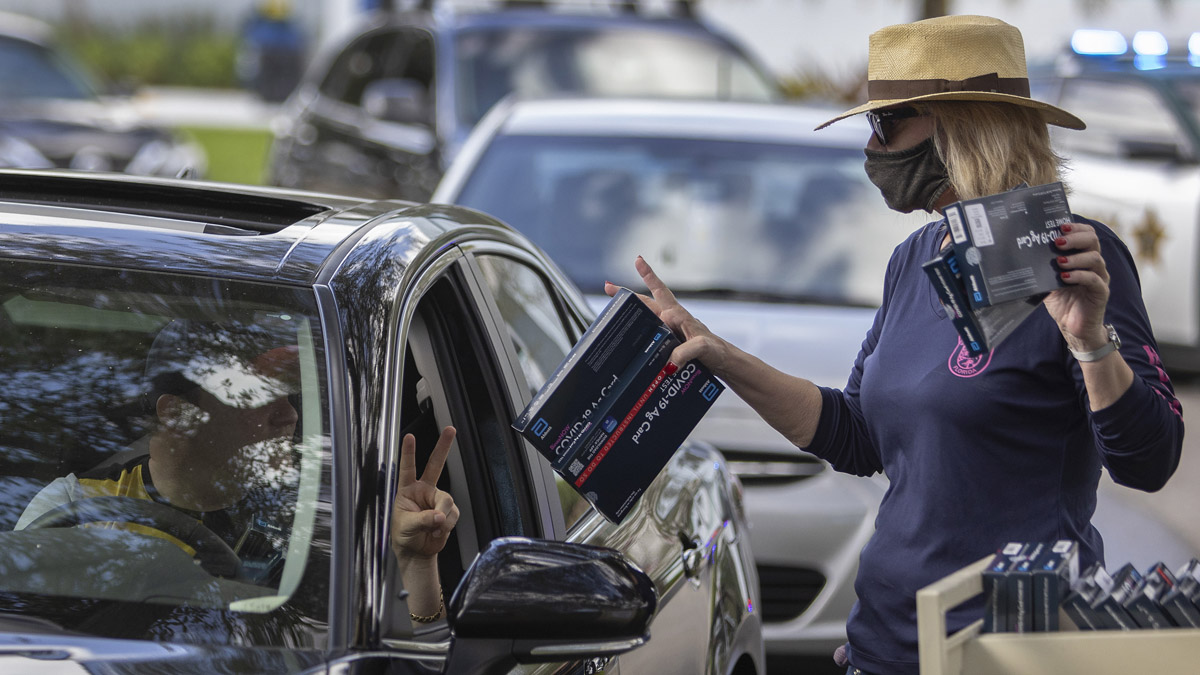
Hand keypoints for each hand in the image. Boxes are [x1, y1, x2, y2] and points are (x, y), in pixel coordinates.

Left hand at [391, 426, 458, 560]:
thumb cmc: (404, 536)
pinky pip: (453, 514)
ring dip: (442, 516)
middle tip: (451, 430)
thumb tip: (438, 515)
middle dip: (443, 447)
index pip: (407, 468)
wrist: (416, 552)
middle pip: (436, 465)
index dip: (409, 452)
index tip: (410, 437)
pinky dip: (446, 525)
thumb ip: (422, 519)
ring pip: (447, 500)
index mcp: (407, 491)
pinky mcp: (448, 511)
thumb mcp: (406, 527)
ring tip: (433, 528)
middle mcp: (424, 491)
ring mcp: (437, 500)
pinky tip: (438, 531)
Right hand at [605, 256, 730, 373]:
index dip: (649, 276)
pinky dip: (638, 343)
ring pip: (645, 321)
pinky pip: (650, 341)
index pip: (660, 292)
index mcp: (678, 315)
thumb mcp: (703, 348)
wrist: (725, 364)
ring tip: (613, 316)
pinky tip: (630, 350)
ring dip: (630, 319)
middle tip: (607, 287)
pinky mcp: (669, 346)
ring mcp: (669, 332)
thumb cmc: (717, 351)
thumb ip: (685, 352)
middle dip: (627, 295)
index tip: (638, 260)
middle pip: (646, 304)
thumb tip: (668, 361)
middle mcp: (672, 321)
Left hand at [1042, 222, 1111, 351]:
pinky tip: (1064, 278)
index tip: (1060, 226)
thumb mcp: (1048, 282)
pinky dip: (1079, 276)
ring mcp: (1099, 278)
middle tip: (1057, 242)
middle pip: (1093, 241)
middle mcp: (1094, 265)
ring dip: (1076, 258)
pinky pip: (1094, 280)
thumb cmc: (1062, 302)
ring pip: (1095, 259)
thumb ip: (1042, 269)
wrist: (1073, 327)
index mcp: (1082, 257)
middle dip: (1075, 238)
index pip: (1087, 234)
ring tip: (1059, 261)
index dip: (1076, 228)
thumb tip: (1022, 256)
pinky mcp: (1101, 293)